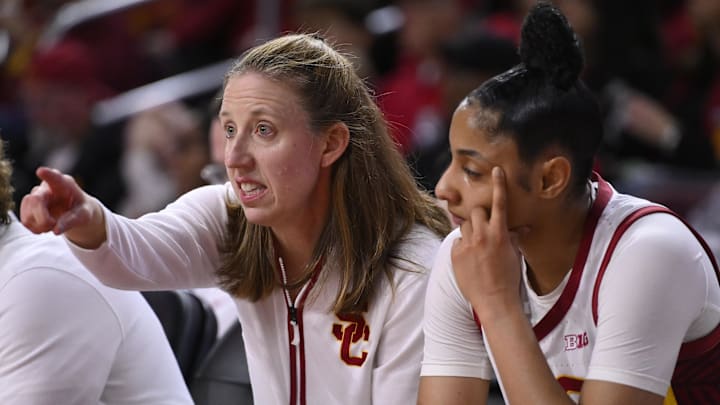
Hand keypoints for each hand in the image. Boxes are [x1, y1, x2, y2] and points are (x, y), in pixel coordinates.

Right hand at [20, 167, 93, 234]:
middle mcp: (46, 187)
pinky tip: (45, 227)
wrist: (75, 211)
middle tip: (53, 226)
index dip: (48, 175)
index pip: (55, 178)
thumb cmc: (82, 209)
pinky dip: (35, 228)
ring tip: (52, 225)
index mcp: (64, 184)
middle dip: (43, 218)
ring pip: (27, 213)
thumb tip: (56, 230)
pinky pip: (25, 220)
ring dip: (39, 225)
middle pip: (35, 200)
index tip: (41, 171)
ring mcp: (35, 195)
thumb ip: (73, 220)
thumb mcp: (85, 215)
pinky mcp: (28, 206)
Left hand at [451, 167, 523, 320]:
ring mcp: (466, 245)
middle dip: (479, 216)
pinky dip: (463, 246)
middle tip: (484, 228)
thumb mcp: (514, 255)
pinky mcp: (455, 254)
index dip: (498, 184)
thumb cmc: (508, 279)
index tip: (496, 170)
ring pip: (464, 225)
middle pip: (476, 211)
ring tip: (477, 247)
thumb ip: (513, 238)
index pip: (499, 203)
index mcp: (500, 234)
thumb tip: (521, 229)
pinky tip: (470, 260)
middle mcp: (482, 236)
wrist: (494, 301)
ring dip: (470, 231)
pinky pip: (457, 242)